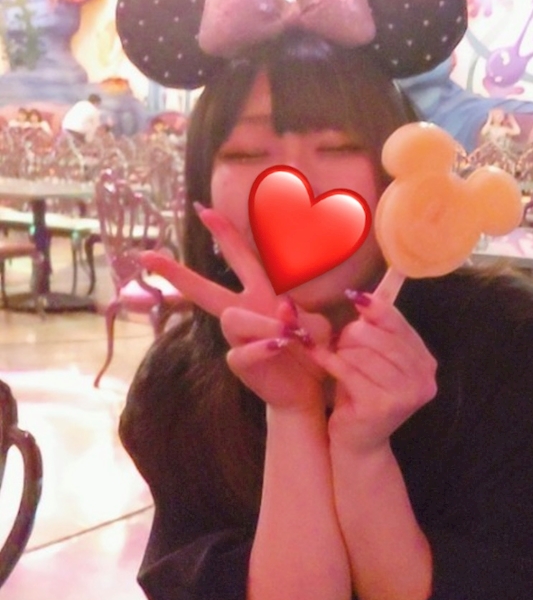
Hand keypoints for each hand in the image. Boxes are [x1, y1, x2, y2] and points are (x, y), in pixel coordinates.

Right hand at [139, 203, 330, 410]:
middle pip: (205, 289)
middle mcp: (244, 311)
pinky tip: (279, 350)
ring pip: (232, 319)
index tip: (204, 209)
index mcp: (262, 294)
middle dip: (177, 272)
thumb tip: (282, 308)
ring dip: (265, 325)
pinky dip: (264, 349)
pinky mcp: (238, 363)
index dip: (225, 234)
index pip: (241, 259)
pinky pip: (242, 351)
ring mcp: (238, 338)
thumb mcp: (318, 326)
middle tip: (147, 256)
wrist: (308, 390)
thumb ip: (304, 316)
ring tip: (290, 339)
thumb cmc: (311, 352)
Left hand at [309, 290, 436, 452]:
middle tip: (339, 341)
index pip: (400, 326)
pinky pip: (348, 371)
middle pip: (381, 338)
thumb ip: (377, 331)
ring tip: (334, 356)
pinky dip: (329, 360)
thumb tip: (364, 296)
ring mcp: (404, 395)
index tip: (355, 296)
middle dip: (353, 334)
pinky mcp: (380, 406)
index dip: (377, 309)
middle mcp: (423, 379)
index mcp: (426, 363)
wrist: (359, 443)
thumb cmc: (363, 395)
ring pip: (364, 354)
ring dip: (342, 350)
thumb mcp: (376, 360)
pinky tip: (317, 354)